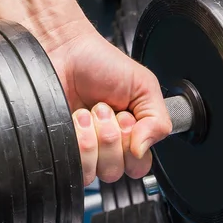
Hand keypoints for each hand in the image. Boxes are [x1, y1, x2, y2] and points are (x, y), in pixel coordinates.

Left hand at [37, 19, 171, 185]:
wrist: (66, 51)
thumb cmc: (101, 63)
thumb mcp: (144, 86)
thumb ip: (158, 120)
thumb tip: (144, 150)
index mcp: (132, 135)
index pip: (139, 165)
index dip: (133, 145)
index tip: (126, 116)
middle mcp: (108, 147)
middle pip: (117, 171)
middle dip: (111, 136)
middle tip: (104, 109)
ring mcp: (84, 149)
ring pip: (95, 171)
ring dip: (93, 138)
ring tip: (88, 112)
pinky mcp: (63, 148)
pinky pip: (75, 165)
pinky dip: (77, 140)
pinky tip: (75, 119)